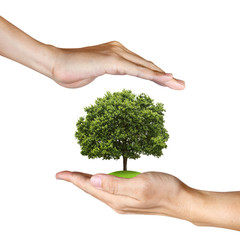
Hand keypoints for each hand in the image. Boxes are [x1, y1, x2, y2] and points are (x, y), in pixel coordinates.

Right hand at [51, 41, 184, 88]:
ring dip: (164, 77)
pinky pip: (136, 70)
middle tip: (181, 84)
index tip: (167, 83)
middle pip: (147, 65)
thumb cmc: (71, 72)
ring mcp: (116, 54)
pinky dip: (152, 75)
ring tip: (179, 85)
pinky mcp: (112, 61)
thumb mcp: (95, 73)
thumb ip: (107, 71)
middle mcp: (119, 50)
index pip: (140, 66)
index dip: (155, 75)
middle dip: (165, 76)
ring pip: (145, 67)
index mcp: (116, 54)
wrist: (55, 64)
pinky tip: (165, 79)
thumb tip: (113, 72)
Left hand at [56, 171, 239, 230]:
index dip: (74, 179)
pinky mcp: (130, 196)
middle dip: (77, 180)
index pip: (90, 187)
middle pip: (92, 189)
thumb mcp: (140, 185)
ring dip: (87, 181)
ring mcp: (123, 200)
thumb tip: (93, 180)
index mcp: (117, 199)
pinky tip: (100, 178)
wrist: (180, 200)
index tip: (60, 174)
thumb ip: (115, 184)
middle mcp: (117, 202)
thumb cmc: (164, 191)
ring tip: (77, 175)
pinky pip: (109, 188)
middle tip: (65, 174)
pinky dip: (100, 181)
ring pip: (99, 189)